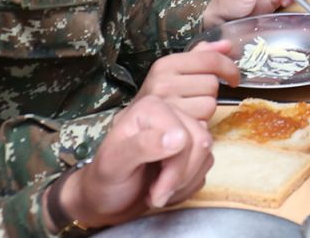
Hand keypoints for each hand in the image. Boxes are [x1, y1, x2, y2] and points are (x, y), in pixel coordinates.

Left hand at [50, 96, 213, 227]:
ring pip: (206, 156)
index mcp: (151, 108)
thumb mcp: (113, 165)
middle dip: (179, 178)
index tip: (154, 191)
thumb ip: (142, 146)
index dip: (174, 169)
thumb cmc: (103, 182)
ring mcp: (182, 131)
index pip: (185, 135)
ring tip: (157, 191)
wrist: (105, 200)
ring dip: (183, 183)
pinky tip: (166, 188)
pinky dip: (188, 186)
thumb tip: (178, 137)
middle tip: (155, 195)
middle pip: (201, 143)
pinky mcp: (189, 150)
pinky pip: (205, 167)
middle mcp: (170, 114)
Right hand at [132, 40, 235, 120]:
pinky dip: (201, 124)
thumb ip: (200, 55)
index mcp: (165, 64)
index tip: (234, 78)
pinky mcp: (172, 128)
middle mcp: (163, 83)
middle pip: (212, 84)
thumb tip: (227, 44)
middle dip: (210, 91)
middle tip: (196, 97)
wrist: (132, 128)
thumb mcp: (173, 71)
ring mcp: (166, 106)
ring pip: (210, 104)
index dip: (229, 68)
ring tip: (190, 110)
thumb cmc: (158, 97)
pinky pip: (204, 123)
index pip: (210, 60)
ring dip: (206, 109)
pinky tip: (189, 123)